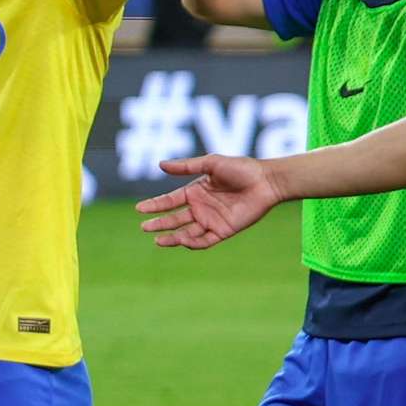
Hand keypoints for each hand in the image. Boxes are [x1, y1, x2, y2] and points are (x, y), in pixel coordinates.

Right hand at [136, 153, 279, 250]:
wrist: (266, 181)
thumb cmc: (241, 168)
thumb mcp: (211, 163)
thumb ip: (186, 166)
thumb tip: (160, 164)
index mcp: (195, 191)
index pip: (169, 201)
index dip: (154, 205)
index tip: (139, 208)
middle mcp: (201, 207)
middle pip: (174, 219)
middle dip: (159, 223)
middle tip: (144, 226)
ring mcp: (211, 220)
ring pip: (186, 233)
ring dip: (172, 237)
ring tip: (157, 240)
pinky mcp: (223, 231)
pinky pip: (205, 241)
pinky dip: (192, 243)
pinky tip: (182, 240)